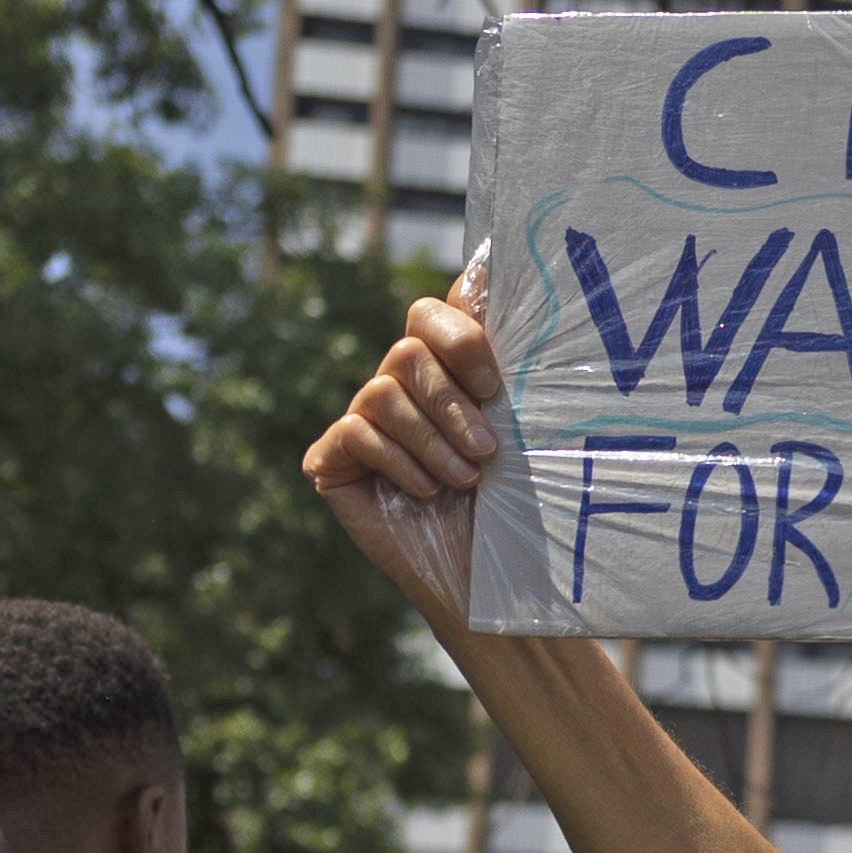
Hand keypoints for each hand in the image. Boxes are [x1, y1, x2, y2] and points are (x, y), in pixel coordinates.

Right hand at [303, 278, 505, 632]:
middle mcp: (400, 385)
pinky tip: (425, 492)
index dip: (461, 332)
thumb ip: (506, 365)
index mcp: (446, 369)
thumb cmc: (512, 505)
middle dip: (452, 400)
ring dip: (432, 438)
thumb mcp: (520, 432)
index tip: (493, 380)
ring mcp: (361, 420)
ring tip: (466, 478)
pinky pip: (355, 433)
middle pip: (409, 347)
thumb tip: (489, 274)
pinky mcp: (331, 459)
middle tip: (489, 448)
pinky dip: (397, 461)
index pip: (438, 312)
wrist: (489, 578)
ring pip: (383, 390)